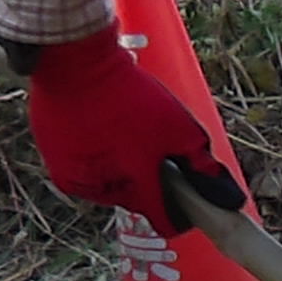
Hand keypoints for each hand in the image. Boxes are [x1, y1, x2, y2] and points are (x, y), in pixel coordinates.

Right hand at [19, 30, 213, 229]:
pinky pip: (83, 160)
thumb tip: (230, 200)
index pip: (161, 218)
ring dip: (119, 164)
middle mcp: (94, 191)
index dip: (179, 206)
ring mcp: (68, 172)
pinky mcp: (51, 153)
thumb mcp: (180, 130)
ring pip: (106, 179)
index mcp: (128, 190)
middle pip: (133, 196)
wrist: (76, 61)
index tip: (186, 186)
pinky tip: (105, 123)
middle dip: (146, 177)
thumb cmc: (130, 96)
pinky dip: (96, 149)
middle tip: (153, 144)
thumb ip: (204, 168)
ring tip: (127, 129)